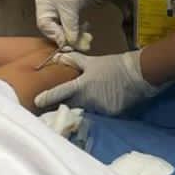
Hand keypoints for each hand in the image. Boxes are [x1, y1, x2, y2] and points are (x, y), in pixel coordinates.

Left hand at [34, 50, 160, 114]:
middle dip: (63, 107)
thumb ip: (75, 61)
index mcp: (81, 85)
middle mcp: (88, 99)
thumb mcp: (93, 62)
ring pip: (84, 112)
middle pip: (70, 106)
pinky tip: (100, 109)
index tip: (36, 102)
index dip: (47, 98)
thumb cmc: (114, 65)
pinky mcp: (110, 115)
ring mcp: (99, 109)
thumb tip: (59, 57)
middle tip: (54, 108)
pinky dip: (97, 113)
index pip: (60, 92)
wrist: (138, 73)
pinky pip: (99, 117)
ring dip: (81, 110)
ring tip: (80, 110)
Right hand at [35, 0, 108, 46]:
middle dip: (68, 37)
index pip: (45, 26)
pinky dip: (78, 30)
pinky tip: (86, 32)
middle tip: (80, 44)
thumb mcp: (71, 7)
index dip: (56, 36)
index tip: (68, 44)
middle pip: (55, 29)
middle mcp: (49, 8)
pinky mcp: (71, 11)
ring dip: (75, 35)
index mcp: (43, 5)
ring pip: (65, 29)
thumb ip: (70, 26)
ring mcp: (60, 10)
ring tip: (87, 39)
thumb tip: (70, 44)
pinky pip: (72, 25)